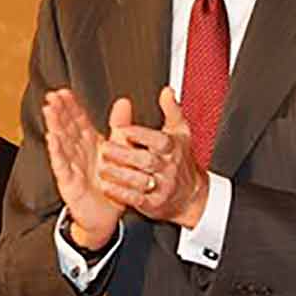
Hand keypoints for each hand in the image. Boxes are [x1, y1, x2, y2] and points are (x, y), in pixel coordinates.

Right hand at [42, 90, 124, 249]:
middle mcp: (78, 153)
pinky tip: (52, 138)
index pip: (78, 120)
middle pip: (67, 127)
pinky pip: (62, 165)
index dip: (71, 106)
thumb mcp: (120, 152)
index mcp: (90, 145)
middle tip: (53, 95)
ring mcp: (71, 167)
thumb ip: (121, 127)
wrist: (106, 218)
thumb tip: (124, 102)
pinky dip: (57, 151)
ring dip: (54, 125)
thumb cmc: (109, 186)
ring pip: (61, 142)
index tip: (65, 91)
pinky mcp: (69, 182)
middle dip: (59, 110)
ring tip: (49, 110)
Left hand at [97, 87, 207, 227]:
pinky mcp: (154, 204)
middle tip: (105, 148)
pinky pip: (137, 199)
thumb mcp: (180, 133)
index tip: (123, 131)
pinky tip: (107, 186)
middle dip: (124, 155)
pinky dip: (121, 193)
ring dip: (119, 174)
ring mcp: (162, 187)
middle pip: (146, 161)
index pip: (158, 140)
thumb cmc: (182, 161)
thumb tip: (166, 91)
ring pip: (140, 180)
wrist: (192, 195)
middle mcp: (168, 168)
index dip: (140, 135)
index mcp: (173, 149)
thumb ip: (171, 110)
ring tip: (103, 167)